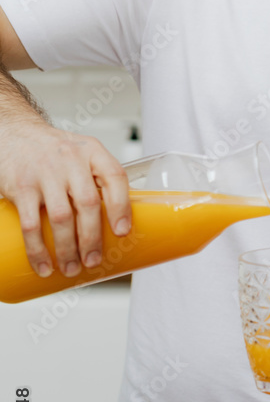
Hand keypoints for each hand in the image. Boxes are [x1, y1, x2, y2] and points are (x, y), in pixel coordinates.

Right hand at [0, 121, 130, 278]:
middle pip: (88, 203)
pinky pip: (31, 224)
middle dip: (92, 238)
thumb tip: (117, 222)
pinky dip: (38, 249)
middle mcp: (71, 160)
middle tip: (93, 260)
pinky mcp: (22, 186)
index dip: (121, 206)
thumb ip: (97, 180)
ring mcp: (45, 172)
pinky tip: (43, 264)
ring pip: (61, 217)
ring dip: (68, 249)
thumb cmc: (53, 151)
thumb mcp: (81, 154)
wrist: (14, 134)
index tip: (122, 231)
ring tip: (71, 267)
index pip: (115, 176)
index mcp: (92, 152)